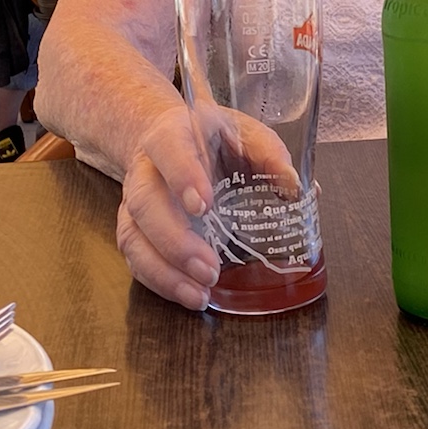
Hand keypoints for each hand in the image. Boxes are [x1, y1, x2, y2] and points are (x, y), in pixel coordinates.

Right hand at [113, 102, 301, 309]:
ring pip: (134, 237)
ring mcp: (134, 202)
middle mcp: (145, 169)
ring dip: (165, 271)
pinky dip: (160, 282)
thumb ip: (269, 153)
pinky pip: (136, 258)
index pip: (169, 149)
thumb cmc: (210, 139)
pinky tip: (189, 296)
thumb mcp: (243, 132)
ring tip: (200, 294)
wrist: (166, 136)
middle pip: (145, 203)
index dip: (182, 176)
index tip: (203, 206)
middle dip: (175, 241)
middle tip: (210, 269)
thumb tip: (294, 187)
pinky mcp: (133, 229)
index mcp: (172, 134)